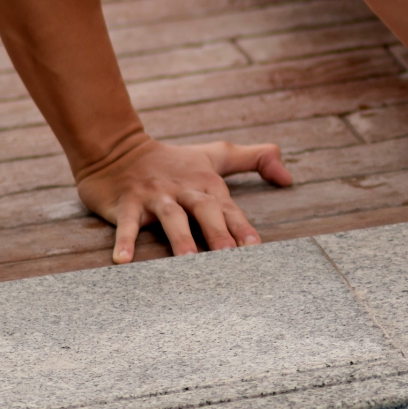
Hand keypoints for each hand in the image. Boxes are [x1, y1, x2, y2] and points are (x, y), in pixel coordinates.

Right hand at [75, 136, 292, 262]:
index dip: (242, 227)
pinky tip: (122, 260)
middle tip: (229, 257)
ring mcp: (155, 197)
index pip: (229, 208)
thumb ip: (255, 159)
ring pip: (170, 217)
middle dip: (217, 232)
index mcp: (206, 184)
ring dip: (179, 238)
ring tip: (186, 262)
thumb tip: (289, 178)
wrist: (118, 147)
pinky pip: (126, 223)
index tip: (255, 247)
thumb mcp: (217, 154)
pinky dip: (124, 240)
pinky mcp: (125, 203)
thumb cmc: (174, 160)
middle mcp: (184, 191)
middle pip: (204, 210)